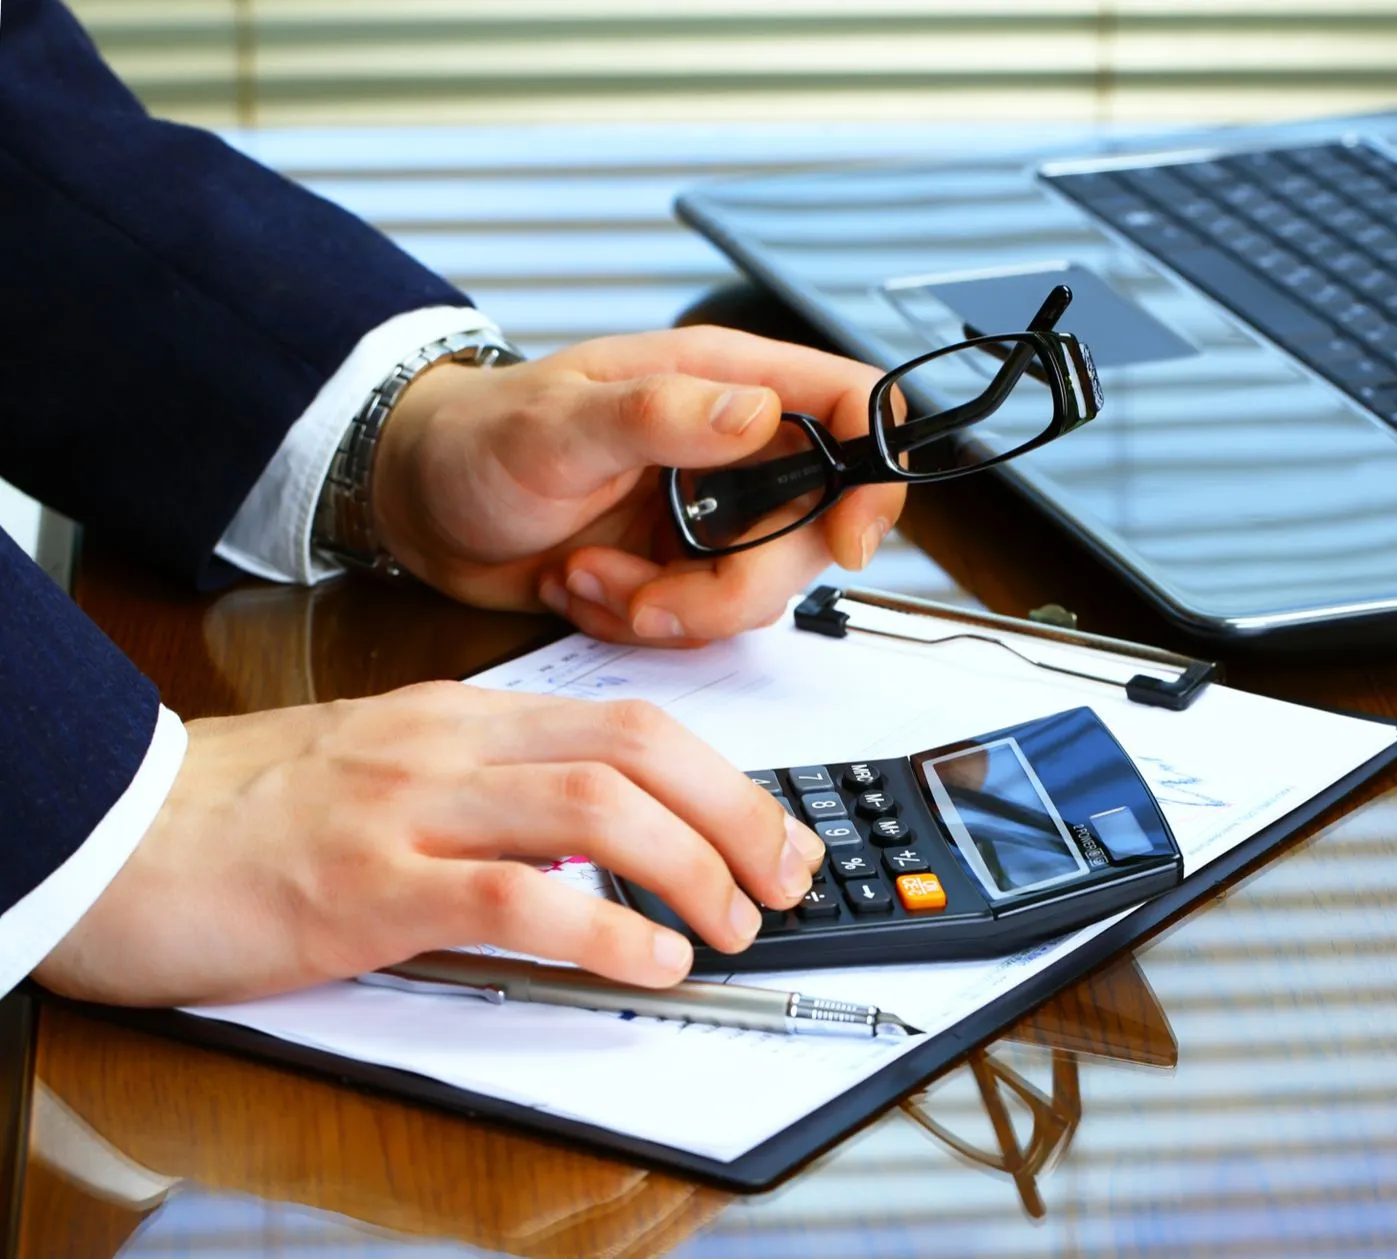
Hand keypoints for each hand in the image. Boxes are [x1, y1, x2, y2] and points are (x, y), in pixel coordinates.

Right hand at [33, 682, 825, 1006]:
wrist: (114, 830)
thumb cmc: (246, 812)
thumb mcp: (388, 771)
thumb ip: (489, 793)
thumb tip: (591, 848)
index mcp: (462, 717)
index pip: (628, 722)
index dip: (726, 777)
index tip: (777, 834)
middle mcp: (449, 745)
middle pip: (636, 750)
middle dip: (737, 814)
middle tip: (784, 879)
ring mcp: (408, 809)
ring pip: (594, 809)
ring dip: (689, 870)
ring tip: (729, 927)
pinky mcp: (365, 887)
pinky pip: (512, 898)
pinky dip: (601, 928)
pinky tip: (645, 961)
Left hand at [371, 326, 907, 643]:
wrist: (419, 506)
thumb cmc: (477, 438)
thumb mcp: (560, 422)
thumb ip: (660, 415)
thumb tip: (755, 413)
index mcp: (724, 385)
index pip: (851, 408)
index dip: (874, 474)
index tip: (844, 542)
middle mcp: (731, 452)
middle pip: (815, 532)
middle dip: (736, 586)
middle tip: (649, 594)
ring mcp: (709, 519)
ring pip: (760, 593)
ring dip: (672, 611)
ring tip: (588, 579)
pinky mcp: (679, 573)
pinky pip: (703, 625)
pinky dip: (638, 625)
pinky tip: (580, 587)